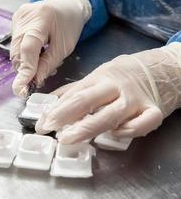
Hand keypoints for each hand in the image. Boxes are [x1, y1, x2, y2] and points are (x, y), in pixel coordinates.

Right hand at [10, 0, 91, 96]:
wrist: (67, 6)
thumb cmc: (69, 23)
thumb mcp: (64, 47)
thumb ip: (48, 64)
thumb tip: (35, 80)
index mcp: (41, 20)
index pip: (28, 49)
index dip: (25, 70)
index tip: (21, 88)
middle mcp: (25, 17)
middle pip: (18, 52)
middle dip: (26, 69)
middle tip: (36, 81)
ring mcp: (18, 19)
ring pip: (14, 51)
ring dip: (25, 63)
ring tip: (40, 64)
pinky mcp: (15, 22)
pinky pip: (15, 45)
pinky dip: (24, 55)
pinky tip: (36, 54)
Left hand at [35, 43, 180, 143]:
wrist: (165, 67)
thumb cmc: (126, 73)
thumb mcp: (100, 74)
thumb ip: (78, 88)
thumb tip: (52, 99)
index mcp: (100, 77)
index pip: (74, 94)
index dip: (55, 109)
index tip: (42, 122)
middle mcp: (115, 87)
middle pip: (87, 101)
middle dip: (63, 116)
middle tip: (48, 129)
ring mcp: (135, 99)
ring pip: (109, 115)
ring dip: (86, 128)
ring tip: (67, 138)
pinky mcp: (154, 110)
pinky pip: (142, 124)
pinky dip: (129, 130)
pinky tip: (116, 134)